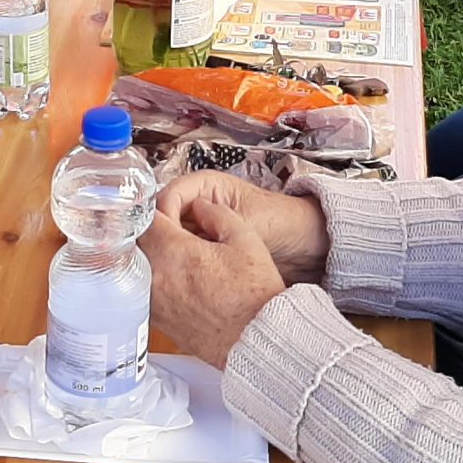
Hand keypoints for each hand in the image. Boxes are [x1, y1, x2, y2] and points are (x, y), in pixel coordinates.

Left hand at [137, 203, 287, 370]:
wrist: (255, 340)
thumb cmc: (254, 295)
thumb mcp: (245, 240)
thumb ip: (218, 214)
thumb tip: (202, 207)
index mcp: (173, 251)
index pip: (147, 218)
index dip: (158, 210)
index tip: (170, 211)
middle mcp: (156, 276)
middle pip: (136, 243)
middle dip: (150, 233)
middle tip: (171, 232)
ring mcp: (154, 302)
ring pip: (137, 269)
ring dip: (149, 258)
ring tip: (175, 257)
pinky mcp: (158, 321)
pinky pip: (144, 292)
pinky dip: (154, 282)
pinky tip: (176, 282)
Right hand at [153, 171, 328, 284]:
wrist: (301, 244)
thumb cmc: (280, 222)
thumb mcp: (246, 220)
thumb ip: (214, 221)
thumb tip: (179, 229)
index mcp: (203, 185)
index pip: (165, 197)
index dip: (161, 217)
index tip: (163, 237)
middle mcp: (196, 204)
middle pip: (161, 220)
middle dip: (162, 239)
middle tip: (162, 258)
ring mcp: (197, 226)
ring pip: (168, 240)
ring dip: (170, 254)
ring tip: (173, 270)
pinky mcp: (201, 246)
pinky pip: (181, 254)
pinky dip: (180, 264)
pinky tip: (184, 276)